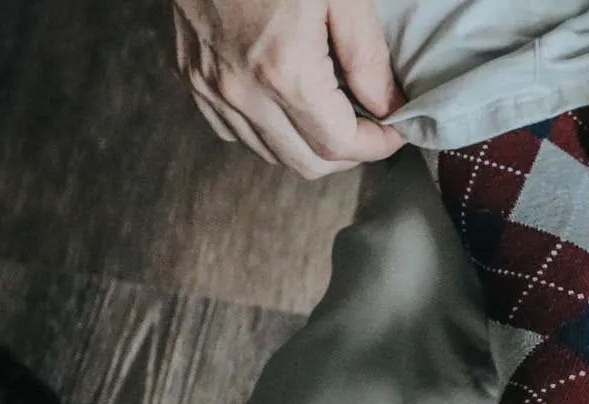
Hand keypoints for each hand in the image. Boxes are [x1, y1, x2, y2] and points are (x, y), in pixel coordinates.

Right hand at [173, 0, 405, 178]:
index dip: (375, 146)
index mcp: (284, 71)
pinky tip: (287, 106)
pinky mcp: (194, 81)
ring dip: (308, 146)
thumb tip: (385, 106)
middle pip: (306, 163)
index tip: (395, 132)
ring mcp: (213, 91)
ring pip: (271, 154)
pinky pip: (236, 133)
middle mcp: (243, 94)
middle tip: (371, 130)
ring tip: (333, 117)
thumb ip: (366, 54)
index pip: (338, 143)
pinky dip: (269, 133)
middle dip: (346, 154)